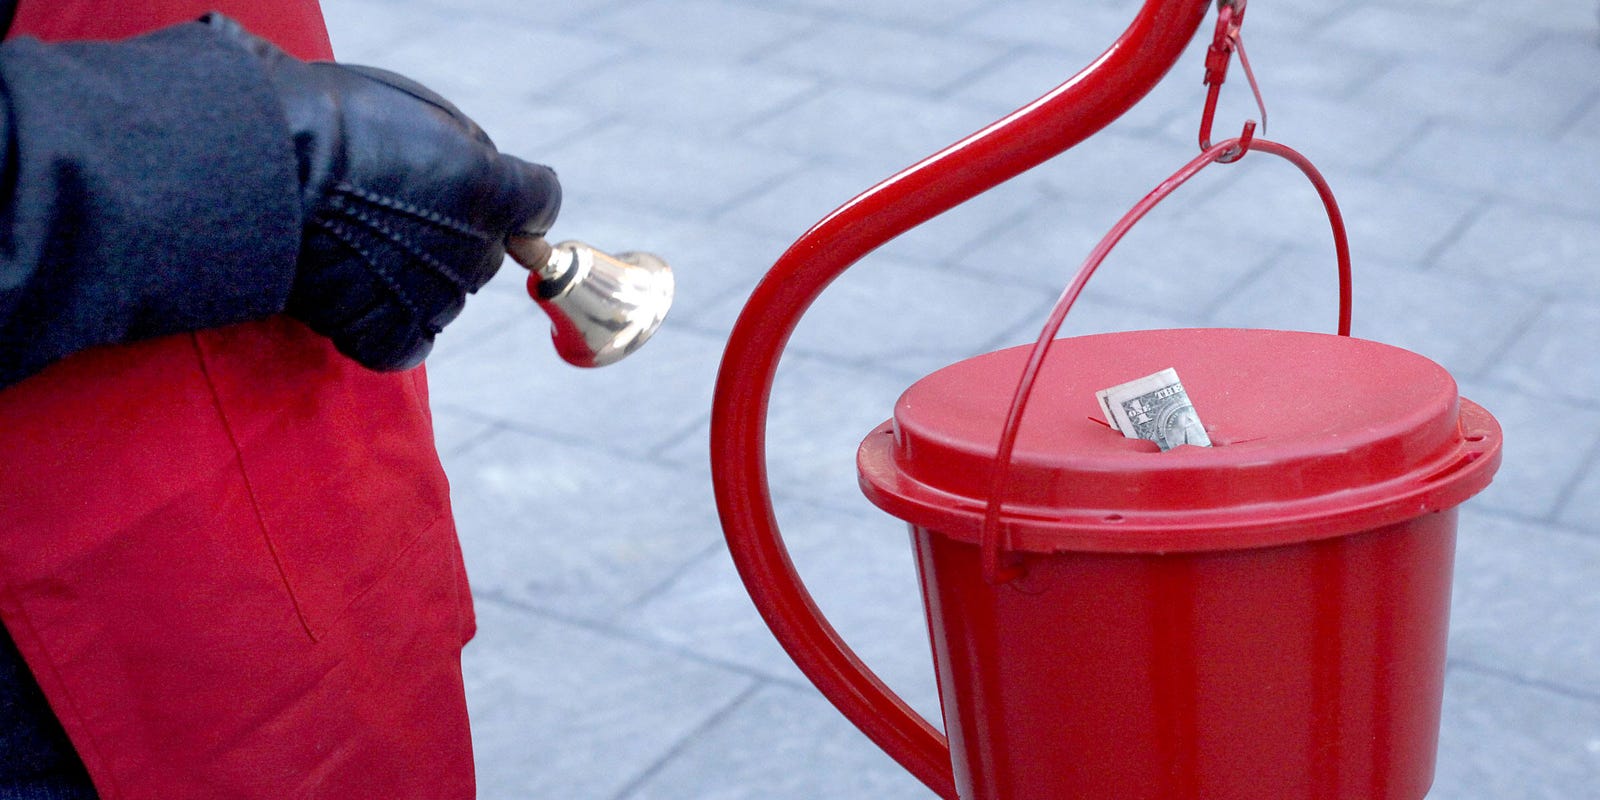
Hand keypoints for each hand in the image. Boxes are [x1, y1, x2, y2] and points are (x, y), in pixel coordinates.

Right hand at [204, 14, 560, 369]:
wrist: (254, 165)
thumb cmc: (327, 119)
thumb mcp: (417, 109)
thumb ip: (470, 151)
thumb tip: (496, 180)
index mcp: (490, 189)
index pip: (539, 202)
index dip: (516, 197)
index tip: (488, 193)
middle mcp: (472, 251)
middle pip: (485, 252)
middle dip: (453, 233)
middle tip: (387, 206)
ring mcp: (432, 298)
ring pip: (447, 295)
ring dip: (416, 277)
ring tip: (353, 241)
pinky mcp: (385, 335)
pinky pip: (407, 343)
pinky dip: (387, 327)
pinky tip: (355, 294)